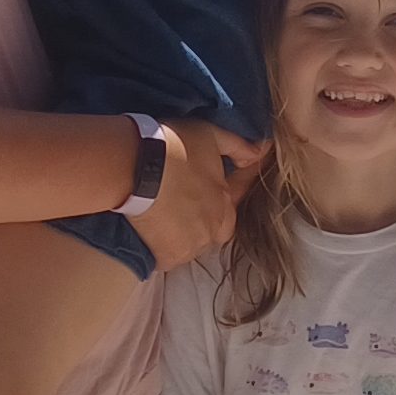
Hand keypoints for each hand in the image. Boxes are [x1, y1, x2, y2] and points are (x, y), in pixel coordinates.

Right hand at [136, 119, 262, 269]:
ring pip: (190, 243)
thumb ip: (239, 147)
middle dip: (201, 216)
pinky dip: (162, 245)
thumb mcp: (211, 136)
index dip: (218, 189)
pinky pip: (168, 256)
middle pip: (211, 227)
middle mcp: (214, 231)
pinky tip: (151, 229)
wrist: (134, 167)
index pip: (231, 202)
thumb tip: (261, 151)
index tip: (198, 184)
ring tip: (162, 213)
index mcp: (226, 206)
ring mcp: (190, 248)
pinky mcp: (167, 259)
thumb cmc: (174, 147)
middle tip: (179, 199)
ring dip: (182, 232)